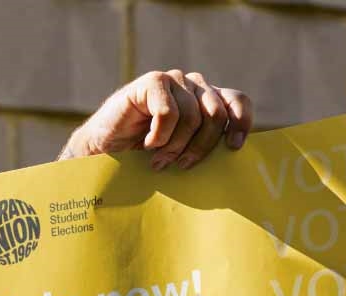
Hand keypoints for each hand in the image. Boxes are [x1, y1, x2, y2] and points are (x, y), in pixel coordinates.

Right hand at [62, 70, 254, 168]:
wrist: (104, 151)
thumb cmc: (147, 156)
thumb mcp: (186, 153)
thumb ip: (208, 146)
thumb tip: (235, 154)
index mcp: (208, 101)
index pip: (238, 101)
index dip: (241, 122)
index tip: (233, 147)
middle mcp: (194, 86)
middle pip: (217, 114)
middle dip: (202, 146)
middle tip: (184, 165)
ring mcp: (174, 80)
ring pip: (193, 116)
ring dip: (176, 145)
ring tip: (160, 160)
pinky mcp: (153, 81)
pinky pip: (169, 112)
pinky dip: (159, 135)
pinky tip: (147, 143)